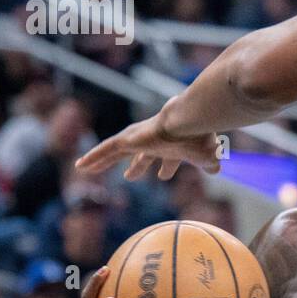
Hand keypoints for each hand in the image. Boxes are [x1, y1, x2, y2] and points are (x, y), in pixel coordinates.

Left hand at [75, 110, 221, 180]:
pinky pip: (106, 149)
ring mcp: (139, 139)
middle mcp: (154, 141)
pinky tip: (80, 166)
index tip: (161, 176)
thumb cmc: (200, 137)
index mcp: (173, 146)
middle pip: (139, 155)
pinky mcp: (128, 139)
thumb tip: (216, 169)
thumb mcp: (206, 155)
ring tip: (88, 169)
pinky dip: (93, 157)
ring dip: (102, 161)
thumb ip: (208, 163)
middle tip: (130, 176)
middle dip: (135, 165)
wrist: (189, 121)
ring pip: (115, 151)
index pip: (167, 159)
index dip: (165, 168)